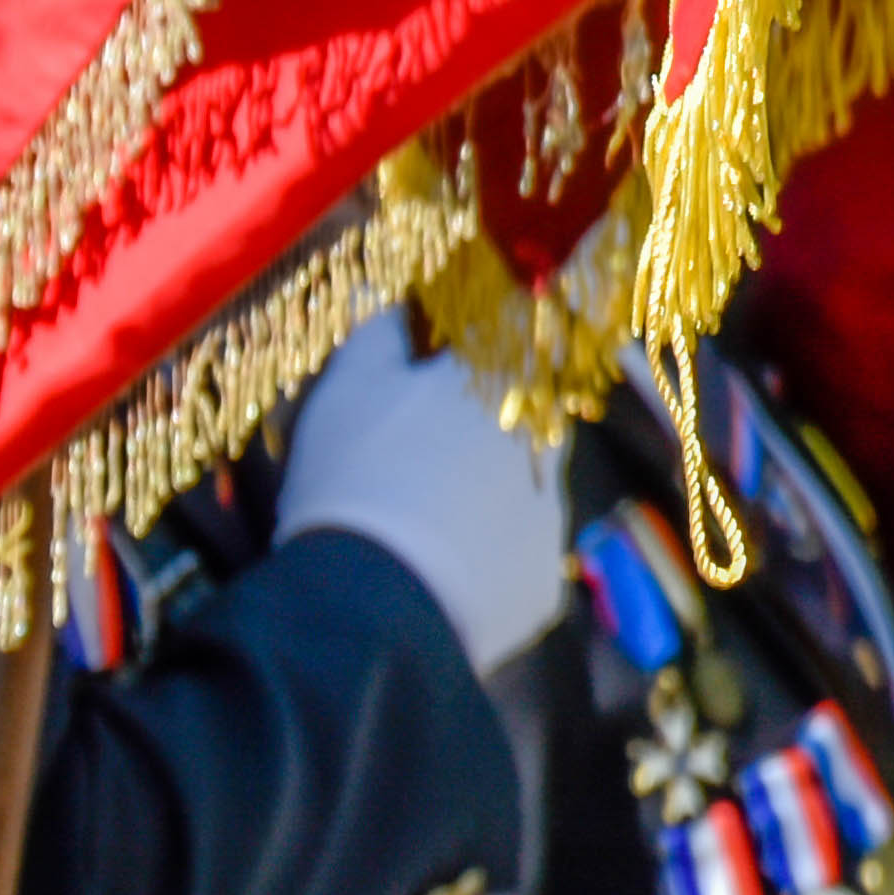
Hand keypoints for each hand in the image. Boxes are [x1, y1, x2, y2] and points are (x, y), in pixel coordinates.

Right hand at [277, 309, 568, 676]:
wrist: (370, 603)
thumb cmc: (353, 476)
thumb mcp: (345, 389)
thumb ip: (375, 332)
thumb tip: (388, 292)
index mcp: (499, 385)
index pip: (530, 325)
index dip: (528, 311)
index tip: (538, 291)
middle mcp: (542, 444)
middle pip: (537, 408)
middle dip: (507, 409)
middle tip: (449, 429)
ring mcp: (548, 519)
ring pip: (533, 482)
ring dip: (499, 482)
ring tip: (437, 505)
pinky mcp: (541, 584)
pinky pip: (519, 552)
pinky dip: (490, 549)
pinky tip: (442, 562)